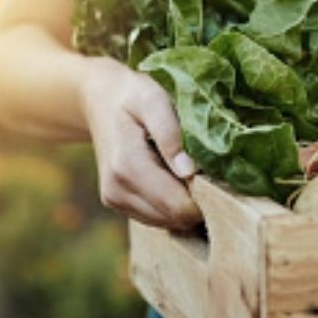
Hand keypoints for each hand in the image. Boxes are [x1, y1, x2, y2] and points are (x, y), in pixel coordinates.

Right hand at [79, 58, 203, 231]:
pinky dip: (172, 204)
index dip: (206, 199)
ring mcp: (115, 199)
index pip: (177, 206)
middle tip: (211, 172)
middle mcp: (117, 189)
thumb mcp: (153, 100)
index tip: (219, 176)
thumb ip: (170, 134)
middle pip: (175, 219)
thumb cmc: (131, 95)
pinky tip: (175, 177)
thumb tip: (189, 171)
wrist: (98, 99)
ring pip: (167, 222)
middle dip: (199, 202)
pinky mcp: (117, 203)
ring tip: (190, 170)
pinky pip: (156, 217)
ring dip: (185, 204)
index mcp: (127, 166)